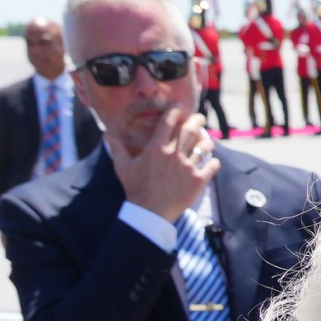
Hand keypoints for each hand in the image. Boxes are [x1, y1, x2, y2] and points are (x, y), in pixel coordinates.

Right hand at [114, 107, 216, 222]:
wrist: (149, 213)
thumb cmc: (135, 188)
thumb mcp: (122, 167)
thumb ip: (117, 148)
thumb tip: (106, 134)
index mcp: (156, 148)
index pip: (168, 121)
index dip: (175, 111)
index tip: (179, 107)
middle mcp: (173, 154)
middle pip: (190, 129)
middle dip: (197, 120)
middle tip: (199, 117)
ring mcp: (187, 167)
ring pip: (204, 146)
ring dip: (207, 140)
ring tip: (208, 140)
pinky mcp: (198, 181)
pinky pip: (212, 165)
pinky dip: (213, 161)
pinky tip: (212, 161)